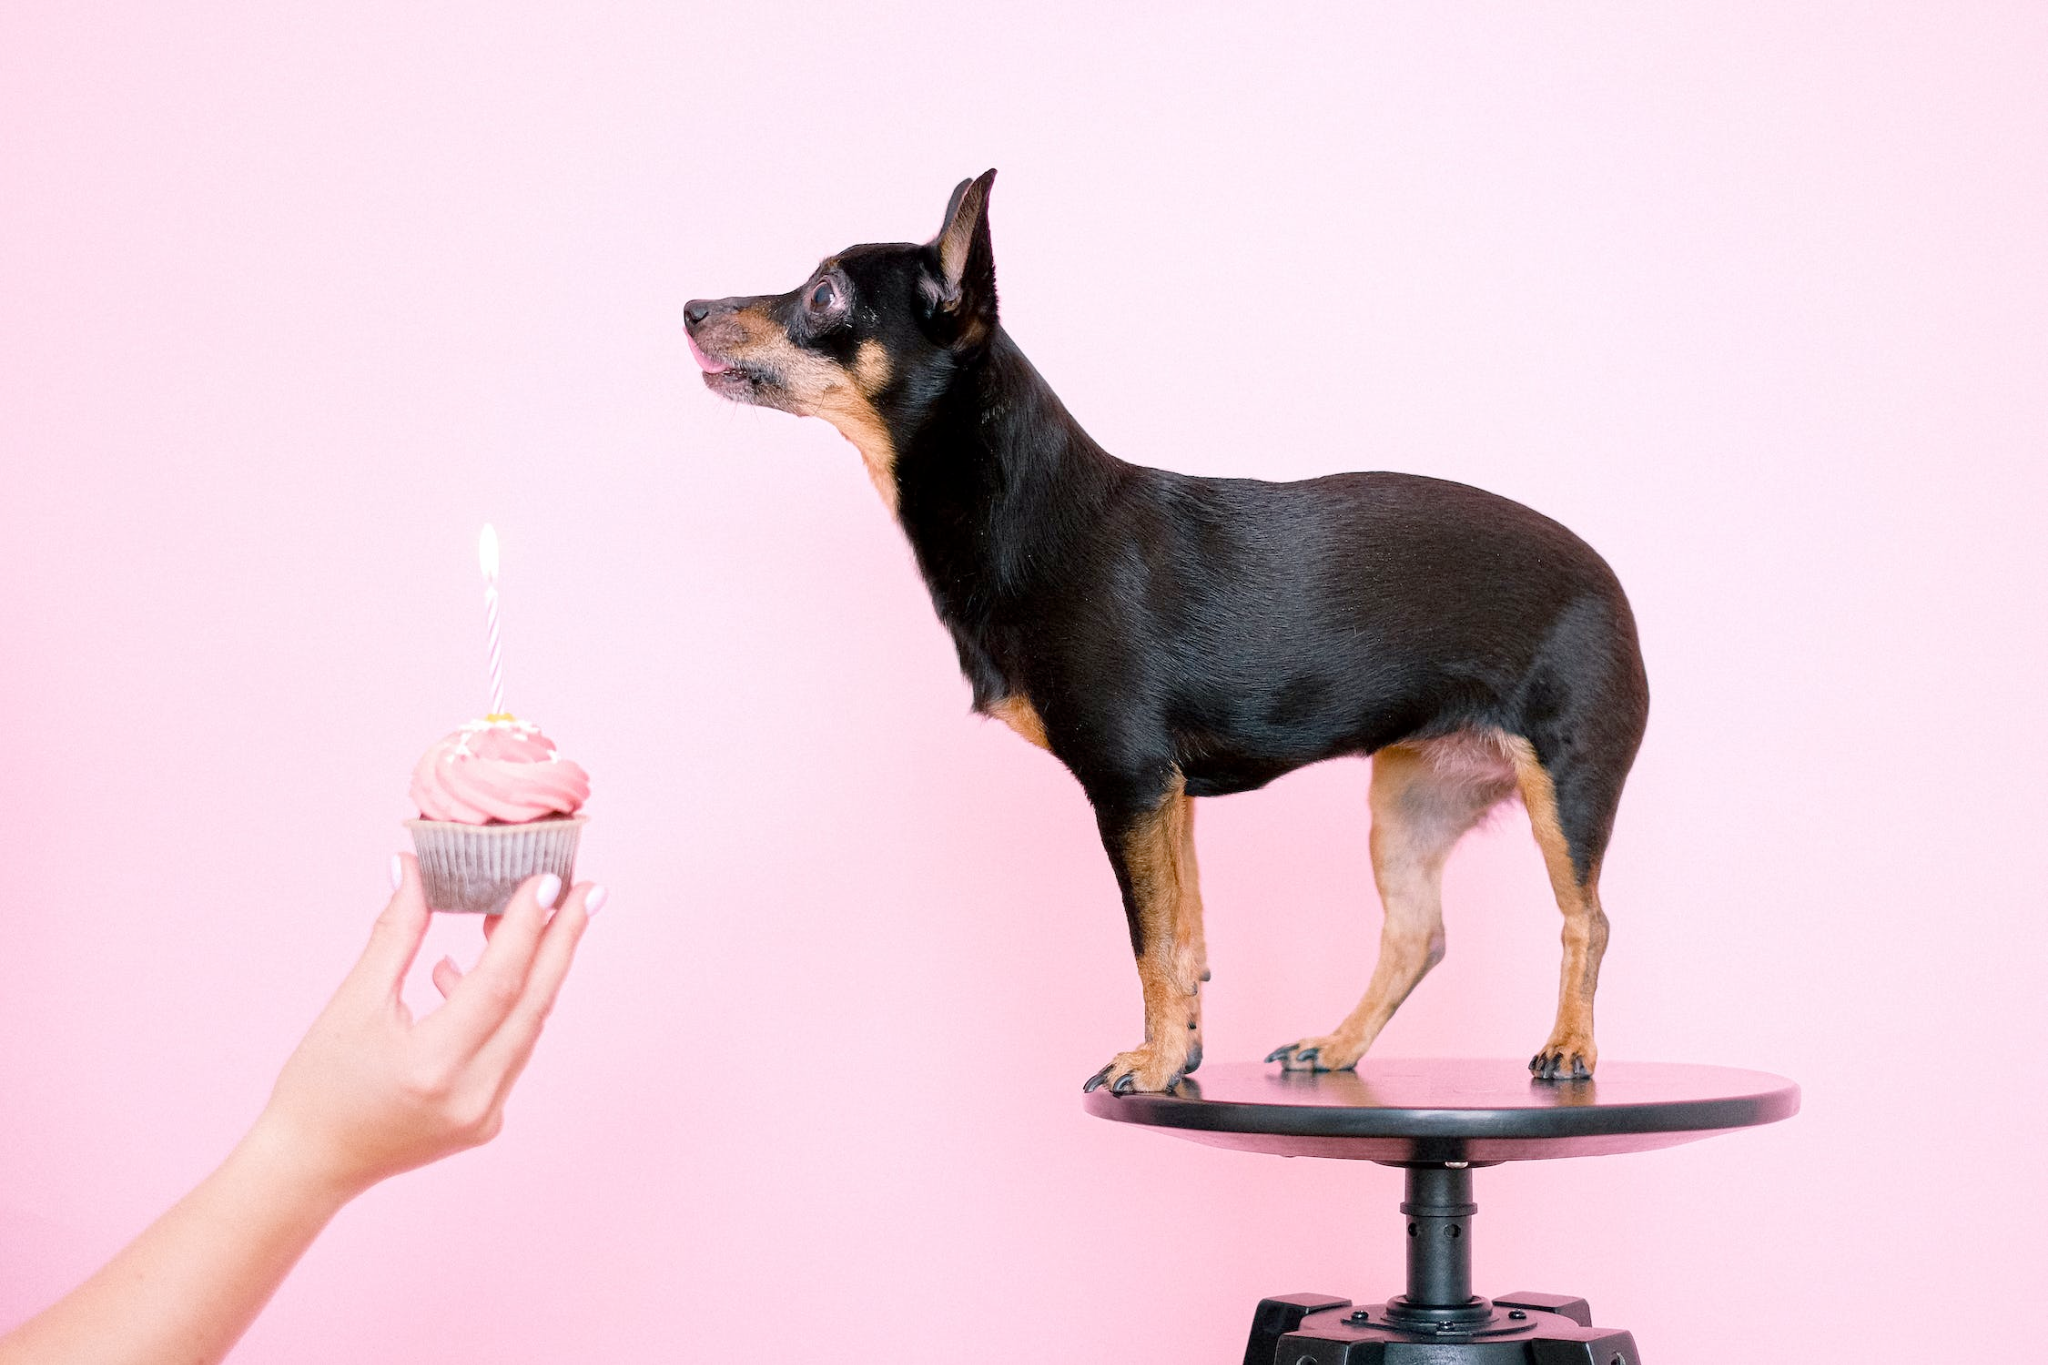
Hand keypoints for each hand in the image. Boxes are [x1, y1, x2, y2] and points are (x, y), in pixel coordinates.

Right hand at [249, 855, 602, 1198]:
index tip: (547, 879)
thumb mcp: (352, 1003)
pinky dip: (506, 1008)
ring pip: (527, 1027)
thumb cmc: (318, 1083)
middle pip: (533, 1005)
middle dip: (562, 942)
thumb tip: (414, 867)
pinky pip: (511, 1050)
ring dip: (537, 970)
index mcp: (432, 1067)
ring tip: (537, 915)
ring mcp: (485, 1114)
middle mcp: (471, 1096)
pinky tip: (474, 974)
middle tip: (587, 890)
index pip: (498, 985)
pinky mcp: (487, 1121)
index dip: (525, 929)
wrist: (309, 1164)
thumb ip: (396, 934)